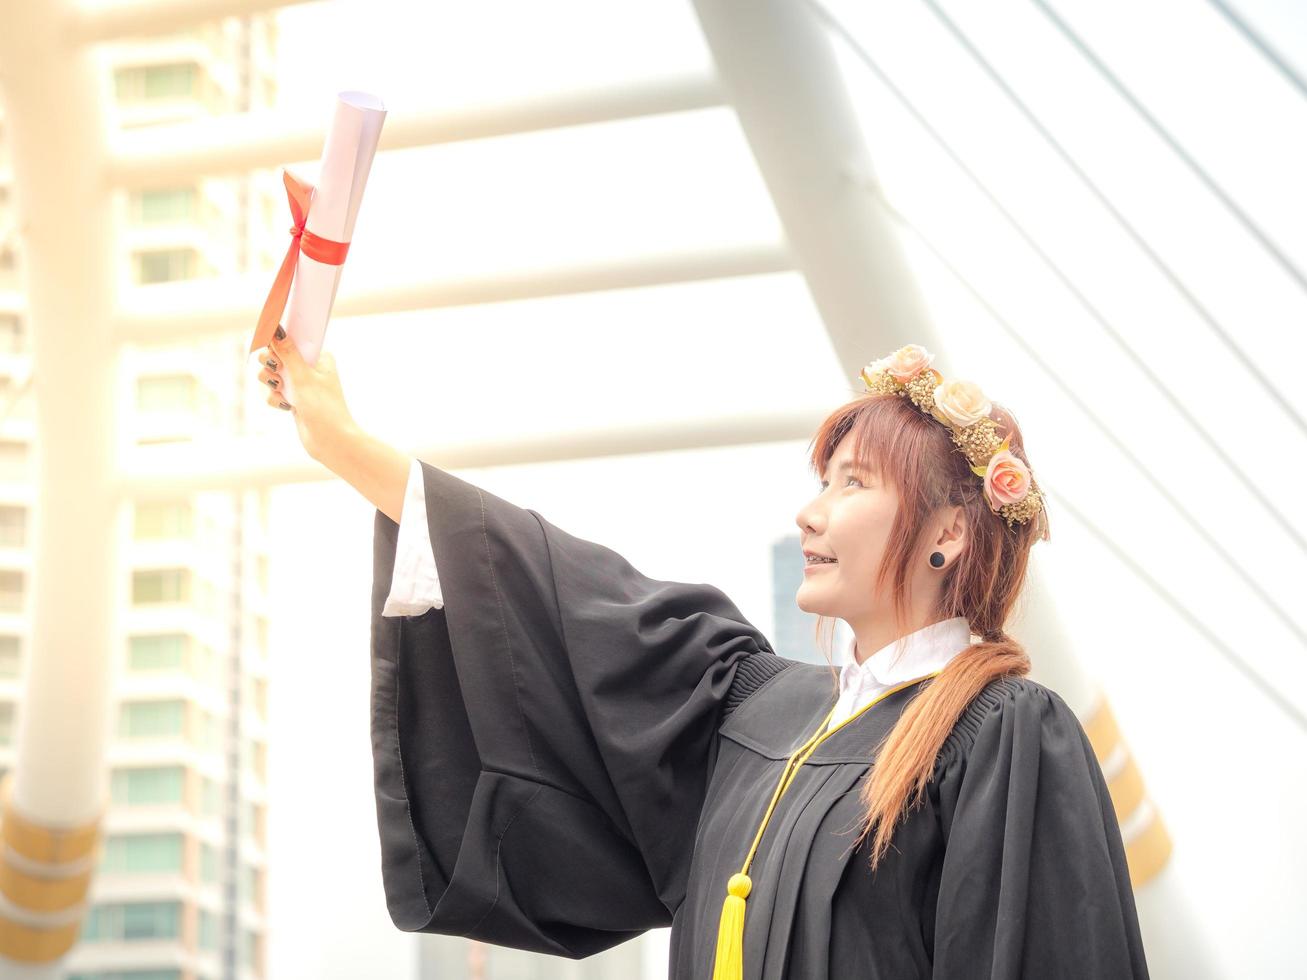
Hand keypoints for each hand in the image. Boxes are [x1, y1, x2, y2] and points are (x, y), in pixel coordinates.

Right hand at [254, 326, 356, 463]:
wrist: (330, 441)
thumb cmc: (323, 408)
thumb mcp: (303, 377)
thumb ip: (288, 353)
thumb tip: (276, 330)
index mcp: (319, 357)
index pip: (292, 339)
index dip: (278, 344)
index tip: (274, 353)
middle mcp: (310, 367)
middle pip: (276, 355)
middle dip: (271, 365)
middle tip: (277, 373)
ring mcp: (301, 383)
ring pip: (271, 374)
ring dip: (271, 383)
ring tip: (282, 391)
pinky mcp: (294, 398)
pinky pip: (273, 391)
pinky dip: (275, 398)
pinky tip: (286, 406)